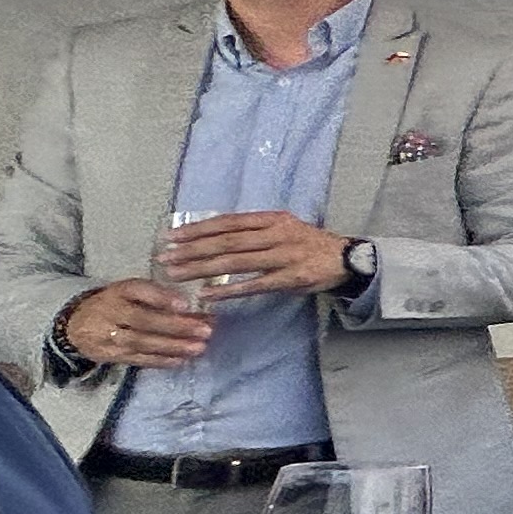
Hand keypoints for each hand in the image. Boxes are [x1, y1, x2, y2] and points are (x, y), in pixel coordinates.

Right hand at [60, 280, 212, 371]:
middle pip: (143, 319)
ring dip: (172, 346)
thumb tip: (201, 310)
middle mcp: (110, 311)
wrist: (76, 323)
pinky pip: (136, 358)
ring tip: (198, 348)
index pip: (139, 291)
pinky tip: (180, 360)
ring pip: (140, 342)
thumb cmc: (118, 303)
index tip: (186, 304)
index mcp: (120, 290)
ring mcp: (107, 335)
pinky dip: (160, 360)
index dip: (162, 297)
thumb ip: (165, 298)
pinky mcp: (109, 354)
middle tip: (205, 330)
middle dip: (176, 326)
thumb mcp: (135, 292)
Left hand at [156, 210, 354, 298]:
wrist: (347, 259)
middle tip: (165, 257)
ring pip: (236, 262)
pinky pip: (254, 285)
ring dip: (203, 269)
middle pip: (227, 242)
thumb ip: (253, 231)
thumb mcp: (283, 227)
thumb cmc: (308, 244)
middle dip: (192, 250)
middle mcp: (278, 234)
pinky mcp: (291, 279)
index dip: (198, 229)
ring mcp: (285, 257)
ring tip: (177, 274)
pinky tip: (208, 294)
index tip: (172, 236)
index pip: (228, 222)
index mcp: (273, 219)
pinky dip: (229, 290)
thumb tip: (212, 236)